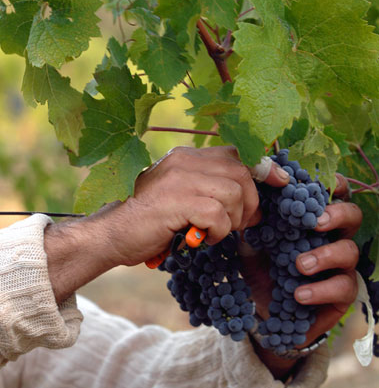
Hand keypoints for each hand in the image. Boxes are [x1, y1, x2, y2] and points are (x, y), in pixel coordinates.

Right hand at [44, 146, 288, 302]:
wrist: (109, 233)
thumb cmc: (145, 220)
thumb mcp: (178, 195)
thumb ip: (207, 188)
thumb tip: (252, 200)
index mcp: (185, 157)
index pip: (236, 153)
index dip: (263, 167)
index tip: (281, 180)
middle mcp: (184, 161)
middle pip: (242, 173)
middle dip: (250, 203)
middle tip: (240, 224)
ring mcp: (180, 179)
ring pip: (234, 194)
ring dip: (232, 220)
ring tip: (212, 232)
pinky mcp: (178, 201)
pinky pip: (219, 215)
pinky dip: (217, 232)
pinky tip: (199, 238)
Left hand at [240, 174, 361, 377]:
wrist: (262, 308)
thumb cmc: (261, 267)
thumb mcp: (251, 243)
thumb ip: (252, 223)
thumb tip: (248, 201)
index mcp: (311, 220)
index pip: (331, 194)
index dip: (332, 185)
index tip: (319, 184)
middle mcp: (332, 237)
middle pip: (352, 215)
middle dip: (337, 214)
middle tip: (315, 222)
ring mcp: (341, 265)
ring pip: (349, 251)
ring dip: (325, 255)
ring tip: (299, 265)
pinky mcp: (342, 293)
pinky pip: (342, 287)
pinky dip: (320, 290)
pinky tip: (299, 294)